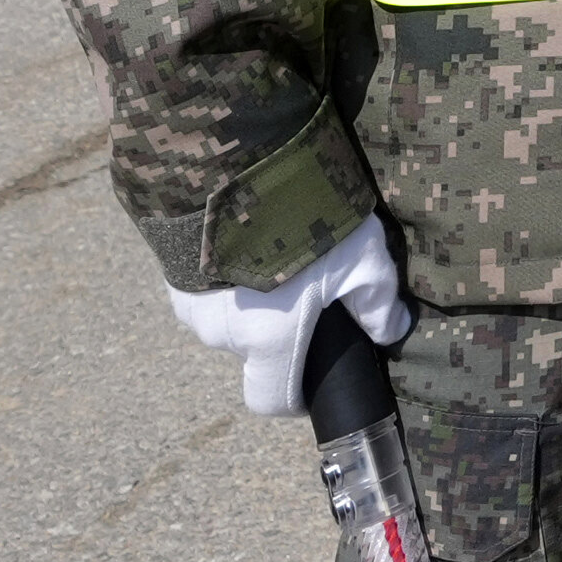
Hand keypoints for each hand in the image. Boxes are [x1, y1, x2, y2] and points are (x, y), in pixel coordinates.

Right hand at [163, 210, 410, 419]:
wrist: (227, 161)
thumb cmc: (300, 217)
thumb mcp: (361, 258)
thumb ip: (377, 302)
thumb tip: (391, 330)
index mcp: (267, 341)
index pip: (270, 400)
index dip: (294, 397)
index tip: (314, 375)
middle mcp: (221, 331)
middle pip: (253, 349)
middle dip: (278, 329)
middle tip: (305, 287)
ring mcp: (188, 300)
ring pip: (225, 316)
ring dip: (247, 298)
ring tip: (275, 254)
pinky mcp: (170, 268)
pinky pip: (201, 286)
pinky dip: (222, 275)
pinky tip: (245, 240)